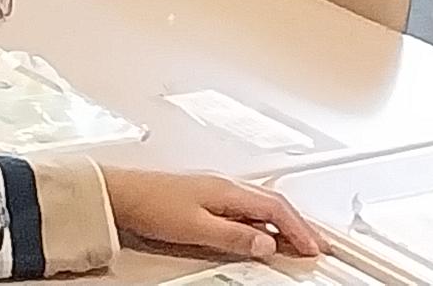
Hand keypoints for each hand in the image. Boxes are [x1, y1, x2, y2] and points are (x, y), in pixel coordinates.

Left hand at [99, 168, 322, 260]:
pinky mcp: (202, 195)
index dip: (300, 229)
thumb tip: (266, 244)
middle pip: (272, 203)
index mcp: (227, 189)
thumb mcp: (197, 228)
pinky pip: (243, 207)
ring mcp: (213, 188)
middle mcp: (223, 184)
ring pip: (258, 204)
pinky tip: (258, 234)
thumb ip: (234, 237)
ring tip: (293, 243)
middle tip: (314, 245)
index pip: (276, 208)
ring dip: (280, 223)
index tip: (314, 248)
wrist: (118, 193)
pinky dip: (260, 222)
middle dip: (297, 224)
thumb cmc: (150, 204)